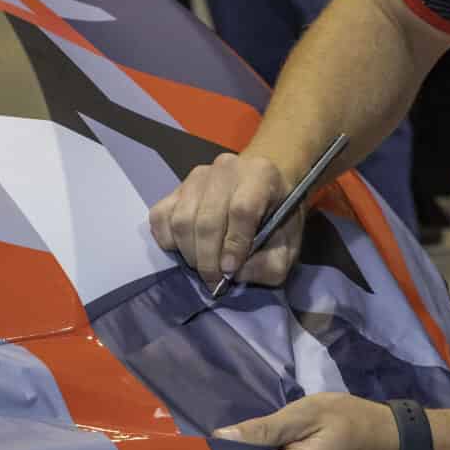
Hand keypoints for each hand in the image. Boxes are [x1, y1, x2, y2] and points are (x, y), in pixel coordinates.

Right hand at [147, 150, 305, 287]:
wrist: (261, 186)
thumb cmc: (277, 218)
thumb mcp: (288, 247)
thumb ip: (268, 265)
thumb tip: (232, 274)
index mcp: (261, 176)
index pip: (242, 210)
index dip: (233, 244)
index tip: (230, 271)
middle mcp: (227, 168)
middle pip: (207, 218)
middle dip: (208, 259)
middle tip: (214, 281)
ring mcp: (197, 176)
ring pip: (182, 220)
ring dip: (189, 253)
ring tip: (204, 267)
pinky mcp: (177, 187)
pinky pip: (161, 217)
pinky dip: (168, 241)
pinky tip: (185, 249)